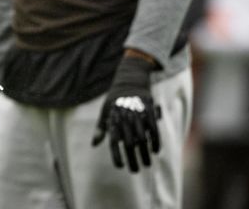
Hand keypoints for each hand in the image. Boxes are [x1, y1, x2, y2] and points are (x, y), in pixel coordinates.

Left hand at [91, 54, 161, 172]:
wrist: (130, 78)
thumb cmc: (115, 98)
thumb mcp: (105, 111)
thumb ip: (101, 128)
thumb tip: (93, 145)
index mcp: (113, 118)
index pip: (113, 141)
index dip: (116, 155)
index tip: (120, 167)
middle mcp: (124, 117)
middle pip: (129, 143)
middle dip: (133, 158)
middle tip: (136, 170)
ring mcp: (137, 113)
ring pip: (142, 138)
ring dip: (145, 153)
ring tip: (147, 164)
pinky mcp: (148, 110)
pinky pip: (153, 129)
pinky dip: (155, 141)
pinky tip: (155, 151)